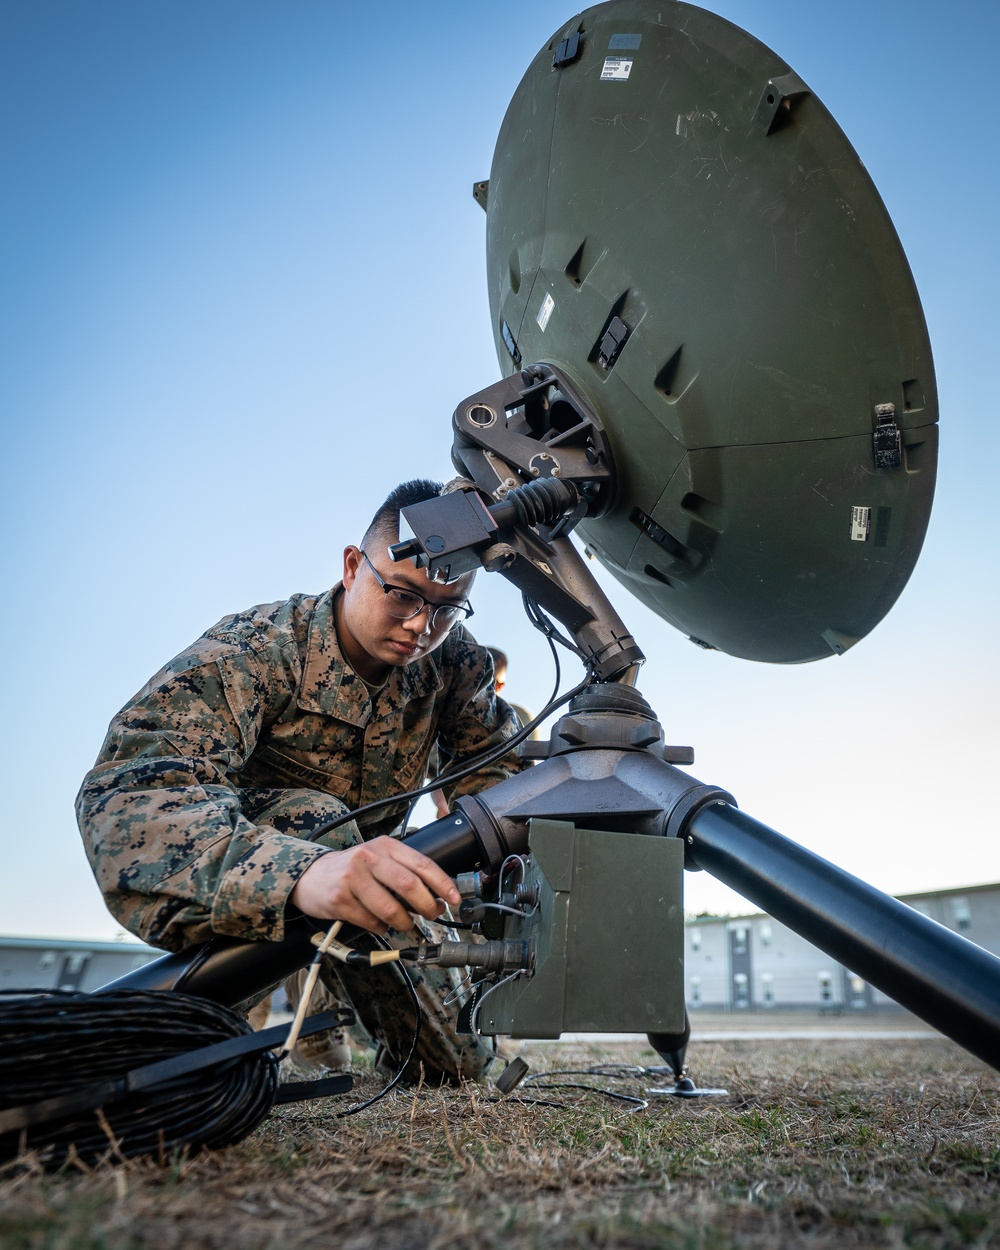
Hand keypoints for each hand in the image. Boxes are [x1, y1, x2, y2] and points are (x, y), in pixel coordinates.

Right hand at [289, 837, 459, 933]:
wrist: (311, 876)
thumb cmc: (352, 869)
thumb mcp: (378, 859)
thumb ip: (404, 872)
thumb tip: (437, 898)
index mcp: (384, 846)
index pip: (421, 863)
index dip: (442, 883)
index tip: (454, 898)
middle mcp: (369, 858)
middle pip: (409, 884)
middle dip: (427, 905)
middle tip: (432, 915)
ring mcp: (352, 878)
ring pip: (390, 908)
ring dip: (404, 922)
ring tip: (405, 924)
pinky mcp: (339, 899)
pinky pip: (370, 921)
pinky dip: (381, 927)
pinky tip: (380, 924)